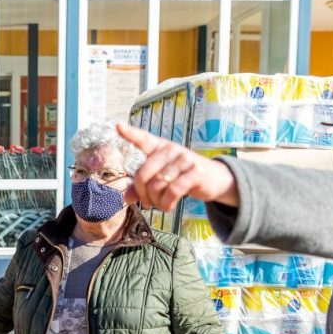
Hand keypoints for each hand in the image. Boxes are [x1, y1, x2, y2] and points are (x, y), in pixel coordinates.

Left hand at [115, 123, 239, 211]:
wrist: (215, 179)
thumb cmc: (183, 177)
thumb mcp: (162, 179)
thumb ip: (142, 186)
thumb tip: (125, 198)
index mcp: (160, 148)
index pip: (143, 138)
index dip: (130, 133)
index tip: (117, 126)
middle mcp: (171, 150)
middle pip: (143, 174)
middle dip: (142, 194)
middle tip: (146, 203)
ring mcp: (183, 160)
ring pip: (156, 186)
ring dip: (156, 202)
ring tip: (160, 205)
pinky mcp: (194, 173)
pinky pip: (172, 192)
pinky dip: (166, 204)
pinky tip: (168, 207)